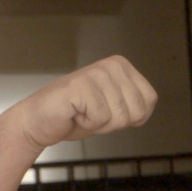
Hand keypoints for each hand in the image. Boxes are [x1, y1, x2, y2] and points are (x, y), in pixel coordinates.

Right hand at [2, 56, 158, 151]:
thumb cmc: (77, 115)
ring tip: (83, 112)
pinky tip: (74, 113)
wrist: (41, 121)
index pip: (149, 102)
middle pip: (136, 111)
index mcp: (122, 66)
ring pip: (120, 117)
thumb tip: (150, 103)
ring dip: (100, 124)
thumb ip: (135, 104)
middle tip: (93, 113)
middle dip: (115, 123)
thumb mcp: (116, 109)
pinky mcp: (81, 85)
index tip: (108, 111)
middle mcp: (112, 65)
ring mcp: (97, 73)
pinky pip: (101, 118)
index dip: (131, 117)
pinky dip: (87, 124)